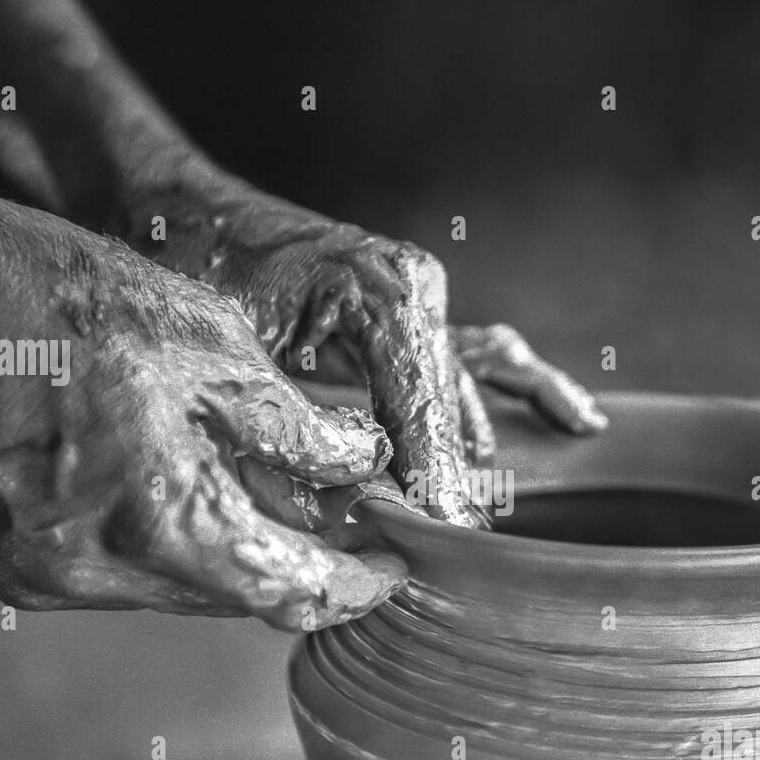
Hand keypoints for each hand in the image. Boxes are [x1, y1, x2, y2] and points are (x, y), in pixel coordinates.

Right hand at [0, 130, 406, 627]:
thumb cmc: (65, 298)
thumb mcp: (213, 345)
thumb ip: (299, 430)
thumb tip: (363, 470)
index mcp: (158, 516)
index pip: (289, 587)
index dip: (353, 584)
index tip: (392, 569)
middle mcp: (89, 569)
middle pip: (231, 599)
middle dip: (293, 563)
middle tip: (340, 521)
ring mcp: (32, 576)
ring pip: (172, 593)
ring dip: (225, 556)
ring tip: (255, 493)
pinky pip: (110, 579)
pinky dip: (158, 548)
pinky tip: (167, 489)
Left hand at [118, 157, 607, 522]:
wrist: (185, 208)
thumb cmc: (197, 262)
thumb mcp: (231, 346)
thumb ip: (291, 422)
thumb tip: (338, 510)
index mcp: (386, 289)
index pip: (428, 406)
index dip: (432, 481)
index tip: (440, 540)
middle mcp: (419, 289)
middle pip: (454, 407)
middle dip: (451, 482)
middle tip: (453, 552)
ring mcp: (424, 301)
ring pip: (481, 382)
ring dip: (487, 452)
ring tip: (491, 518)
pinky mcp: (415, 317)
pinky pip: (482, 359)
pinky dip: (520, 392)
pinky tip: (573, 420)